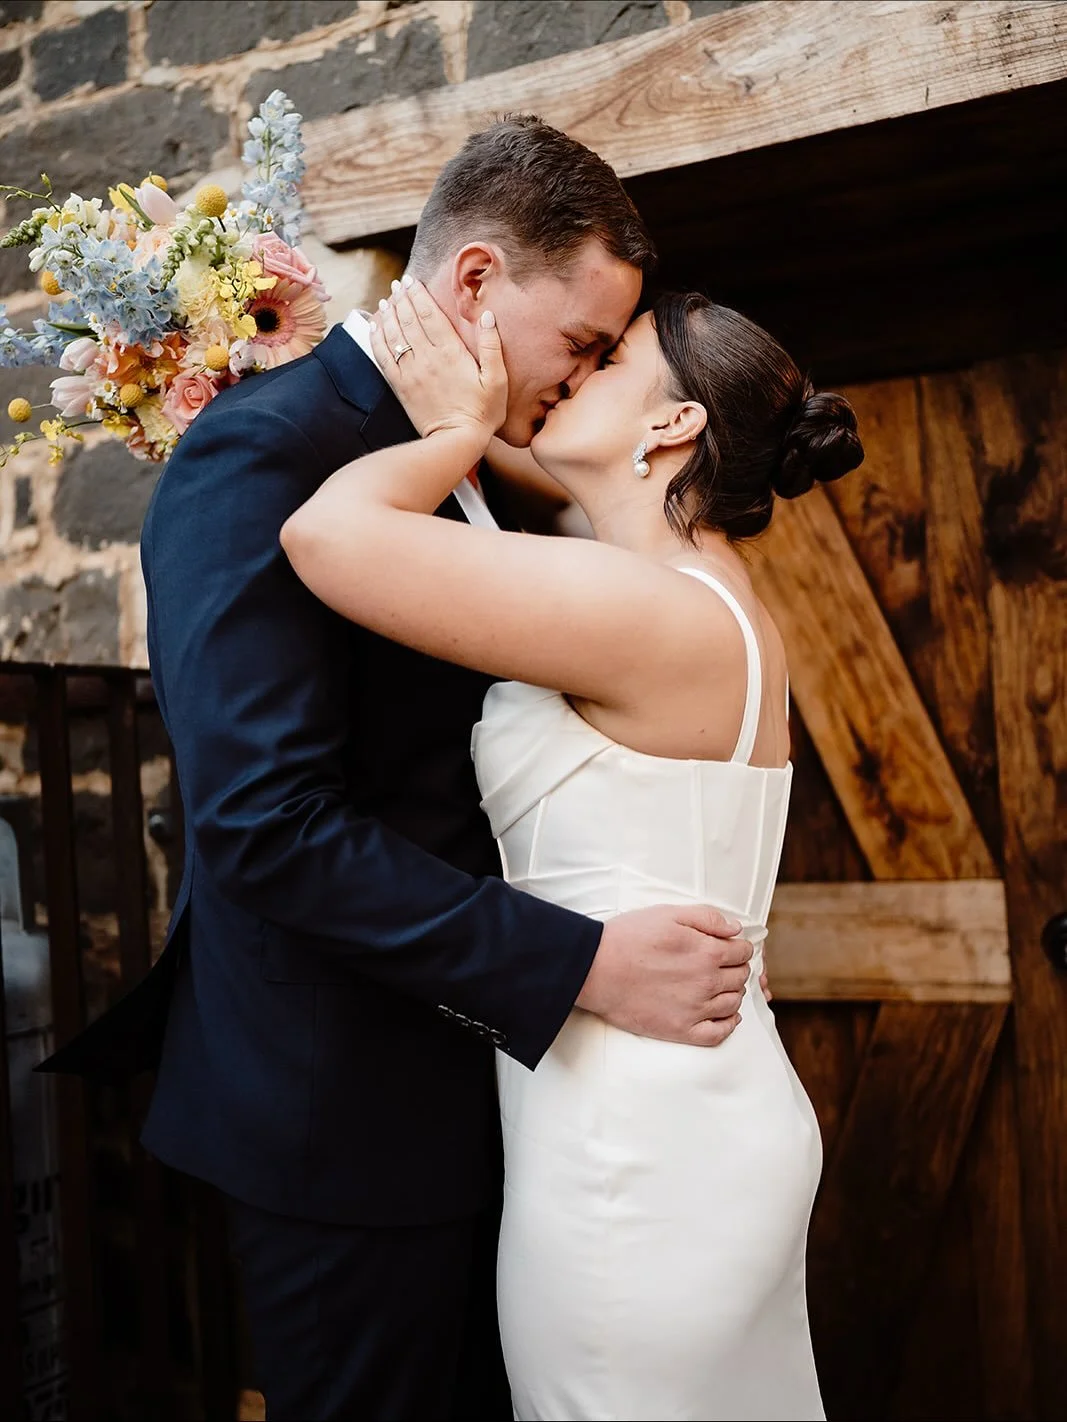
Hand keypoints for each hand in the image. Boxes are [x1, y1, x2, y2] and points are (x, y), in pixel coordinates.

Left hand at [370, 278, 507, 441]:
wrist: (456, 441)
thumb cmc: (482, 412)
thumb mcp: (497, 380)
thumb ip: (492, 346)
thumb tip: (487, 317)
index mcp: (451, 352)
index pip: (430, 315)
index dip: (419, 295)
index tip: (412, 281)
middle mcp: (427, 358)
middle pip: (409, 320)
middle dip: (402, 299)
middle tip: (398, 285)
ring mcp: (411, 372)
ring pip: (394, 334)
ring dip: (388, 314)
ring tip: (387, 300)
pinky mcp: (401, 386)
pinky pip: (384, 357)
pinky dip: (377, 339)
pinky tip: (375, 327)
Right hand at [576, 905, 752, 1046]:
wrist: (595, 969)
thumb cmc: (628, 938)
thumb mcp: (669, 914)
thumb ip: (707, 918)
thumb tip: (736, 929)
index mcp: (707, 952)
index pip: (742, 952)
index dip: (738, 947)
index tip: (729, 947)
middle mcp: (707, 983)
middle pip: (740, 977)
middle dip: (736, 968)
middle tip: (723, 965)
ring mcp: (695, 1010)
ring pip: (733, 1003)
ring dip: (732, 993)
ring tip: (720, 986)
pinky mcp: (680, 1030)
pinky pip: (718, 1034)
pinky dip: (728, 1025)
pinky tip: (725, 1016)